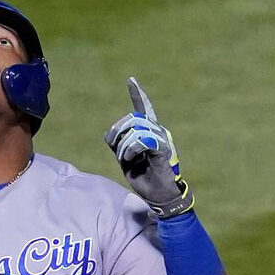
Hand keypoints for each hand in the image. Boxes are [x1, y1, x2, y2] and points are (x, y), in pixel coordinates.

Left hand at [104, 77, 193, 217]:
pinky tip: (131, 158)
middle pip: (132, 118)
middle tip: (116, 149)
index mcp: (148, 131)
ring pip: (136, 129)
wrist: (156, 194)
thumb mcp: (124, 157)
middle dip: (118, 131)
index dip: (137, 94)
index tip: (131, 80)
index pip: (143, 108)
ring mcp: (162, 139)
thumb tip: (110, 135)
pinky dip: (132, 149)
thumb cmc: (141, 176)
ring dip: (124, 146)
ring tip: (125, 159)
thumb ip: (118, 143)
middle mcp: (157, 131)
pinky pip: (143, 141)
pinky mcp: (164, 149)